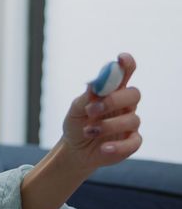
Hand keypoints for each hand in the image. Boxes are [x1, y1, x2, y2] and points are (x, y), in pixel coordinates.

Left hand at [62, 53, 141, 171]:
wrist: (75, 150)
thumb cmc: (76, 124)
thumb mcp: (75, 110)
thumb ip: (86, 98)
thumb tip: (93, 84)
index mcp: (112, 91)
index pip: (125, 73)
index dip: (126, 64)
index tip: (121, 58)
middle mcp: (125, 105)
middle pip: (133, 94)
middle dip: (114, 100)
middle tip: (92, 110)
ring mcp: (130, 124)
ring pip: (132, 119)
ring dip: (108, 125)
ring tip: (88, 131)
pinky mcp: (131, 142)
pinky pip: (133, 142)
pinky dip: (118, 145)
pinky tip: (103, 148)